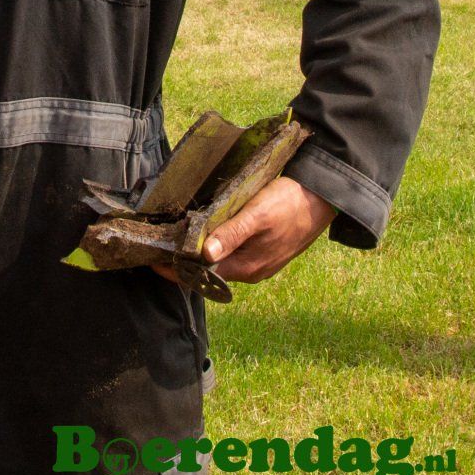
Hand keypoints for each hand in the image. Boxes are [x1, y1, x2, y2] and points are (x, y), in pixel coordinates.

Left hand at [155, 177, 337, 288]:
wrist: (323, 197)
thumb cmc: (289, 203)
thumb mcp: (257, 215)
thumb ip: (231, 234)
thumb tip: (205, 255)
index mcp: (247, 267)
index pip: (201, 276)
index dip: (174, 269)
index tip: (151, 258)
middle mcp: (250, 271)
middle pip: (207, 271)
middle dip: (181, 261)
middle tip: (157, 243)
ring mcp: (257, 262)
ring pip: (218, 263)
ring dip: (195, 253)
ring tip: (172, 237)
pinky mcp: (261, 252)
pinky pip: (229, 254)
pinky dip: (212, 247)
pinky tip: (201, 233)